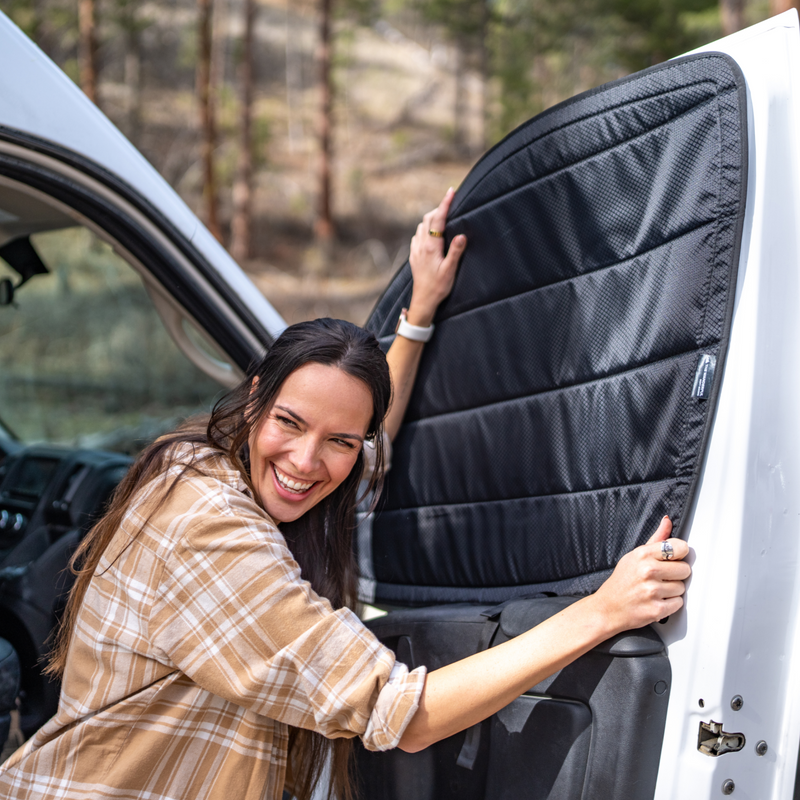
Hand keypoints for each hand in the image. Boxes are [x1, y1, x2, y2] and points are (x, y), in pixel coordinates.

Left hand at [407, 187, 466, 326]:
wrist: (423, 300)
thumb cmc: (438, 287)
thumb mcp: (450, 270)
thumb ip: (455, 252)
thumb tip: (461, 235)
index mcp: (431, 247)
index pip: (438, 219)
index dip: (445, 204)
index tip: (451, 191)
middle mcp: (421, 245)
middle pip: (428, 219)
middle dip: (439, 209)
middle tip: (451, 205)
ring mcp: (416, 249)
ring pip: (421, 226)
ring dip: (432, 219)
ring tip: (443, 217)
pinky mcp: (414, 255)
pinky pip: (417, 235)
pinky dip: (425, 229)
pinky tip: (431, 233)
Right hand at [590, 517, 690, 634]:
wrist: (607, 608)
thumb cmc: (621, 581)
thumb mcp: (634, 555)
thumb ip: (655, 539)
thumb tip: (667, 521)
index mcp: (643, 554)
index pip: (680, 547)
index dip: (679, 554)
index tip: (672, 559)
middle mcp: (648, 571)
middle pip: (685, 569)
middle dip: (676, 575)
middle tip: (661, 577)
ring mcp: (652, 591)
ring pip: (682, 587)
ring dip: (672, 590)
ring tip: (656, 590)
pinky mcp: (657, 609)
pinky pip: (678, 603)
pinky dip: (670, 604)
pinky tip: (656, 600)